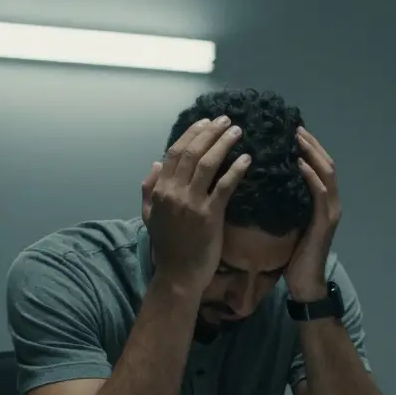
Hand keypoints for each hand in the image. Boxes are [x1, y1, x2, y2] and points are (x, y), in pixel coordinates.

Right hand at [140, 116, 249, 287]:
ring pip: (208, 164)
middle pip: (192, 153)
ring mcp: (191, 203)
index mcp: (160, 189)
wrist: (178, 274)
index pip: (175, 153)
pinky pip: (224, 186)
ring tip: (237, 131)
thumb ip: (149, 188)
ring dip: (223, 143)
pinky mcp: (209, 215)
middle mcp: (174, 192)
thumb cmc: (168, 246)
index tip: (206, 122)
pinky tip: (246, 159)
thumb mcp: (149, 215)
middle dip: (210, 132)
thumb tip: (156, 162)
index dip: (191, 134)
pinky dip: (236, 169)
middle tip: (226, 120)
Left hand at [286, 127, 341, 299]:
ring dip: (312, 153)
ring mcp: (331, 210)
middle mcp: (331, 202)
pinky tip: (299, 164)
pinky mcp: (325, 221)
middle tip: (293, 126)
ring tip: (297, 137)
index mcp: (322, 201)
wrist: (305, 283)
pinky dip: (311, 176)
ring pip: (326, 173)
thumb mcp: (287, 222)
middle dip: (311, 143)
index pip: (319, 166)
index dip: (309, 147)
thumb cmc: (294, 256)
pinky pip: (320, 193)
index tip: (292, 130)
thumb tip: (265, 182)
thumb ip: (284, 202)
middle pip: (325, 163)